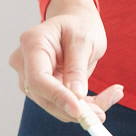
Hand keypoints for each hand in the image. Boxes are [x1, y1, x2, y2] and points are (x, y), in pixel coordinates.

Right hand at [9, 0, 123, 123]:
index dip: (57, 97)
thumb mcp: (84, 40)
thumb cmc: (79, 25)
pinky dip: (82, 106)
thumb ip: (77, 67)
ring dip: (81, 109)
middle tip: (102, 113)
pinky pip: (60, 103)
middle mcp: (24, 62)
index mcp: (32, 43)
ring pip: (52, 104)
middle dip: (74, 108)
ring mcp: (29, 77)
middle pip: (44, 96)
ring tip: (111, 97)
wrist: (75, 22)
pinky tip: (104, 99)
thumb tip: (76, 95)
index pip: (38, 78)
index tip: (79, 110)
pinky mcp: (41, 88)